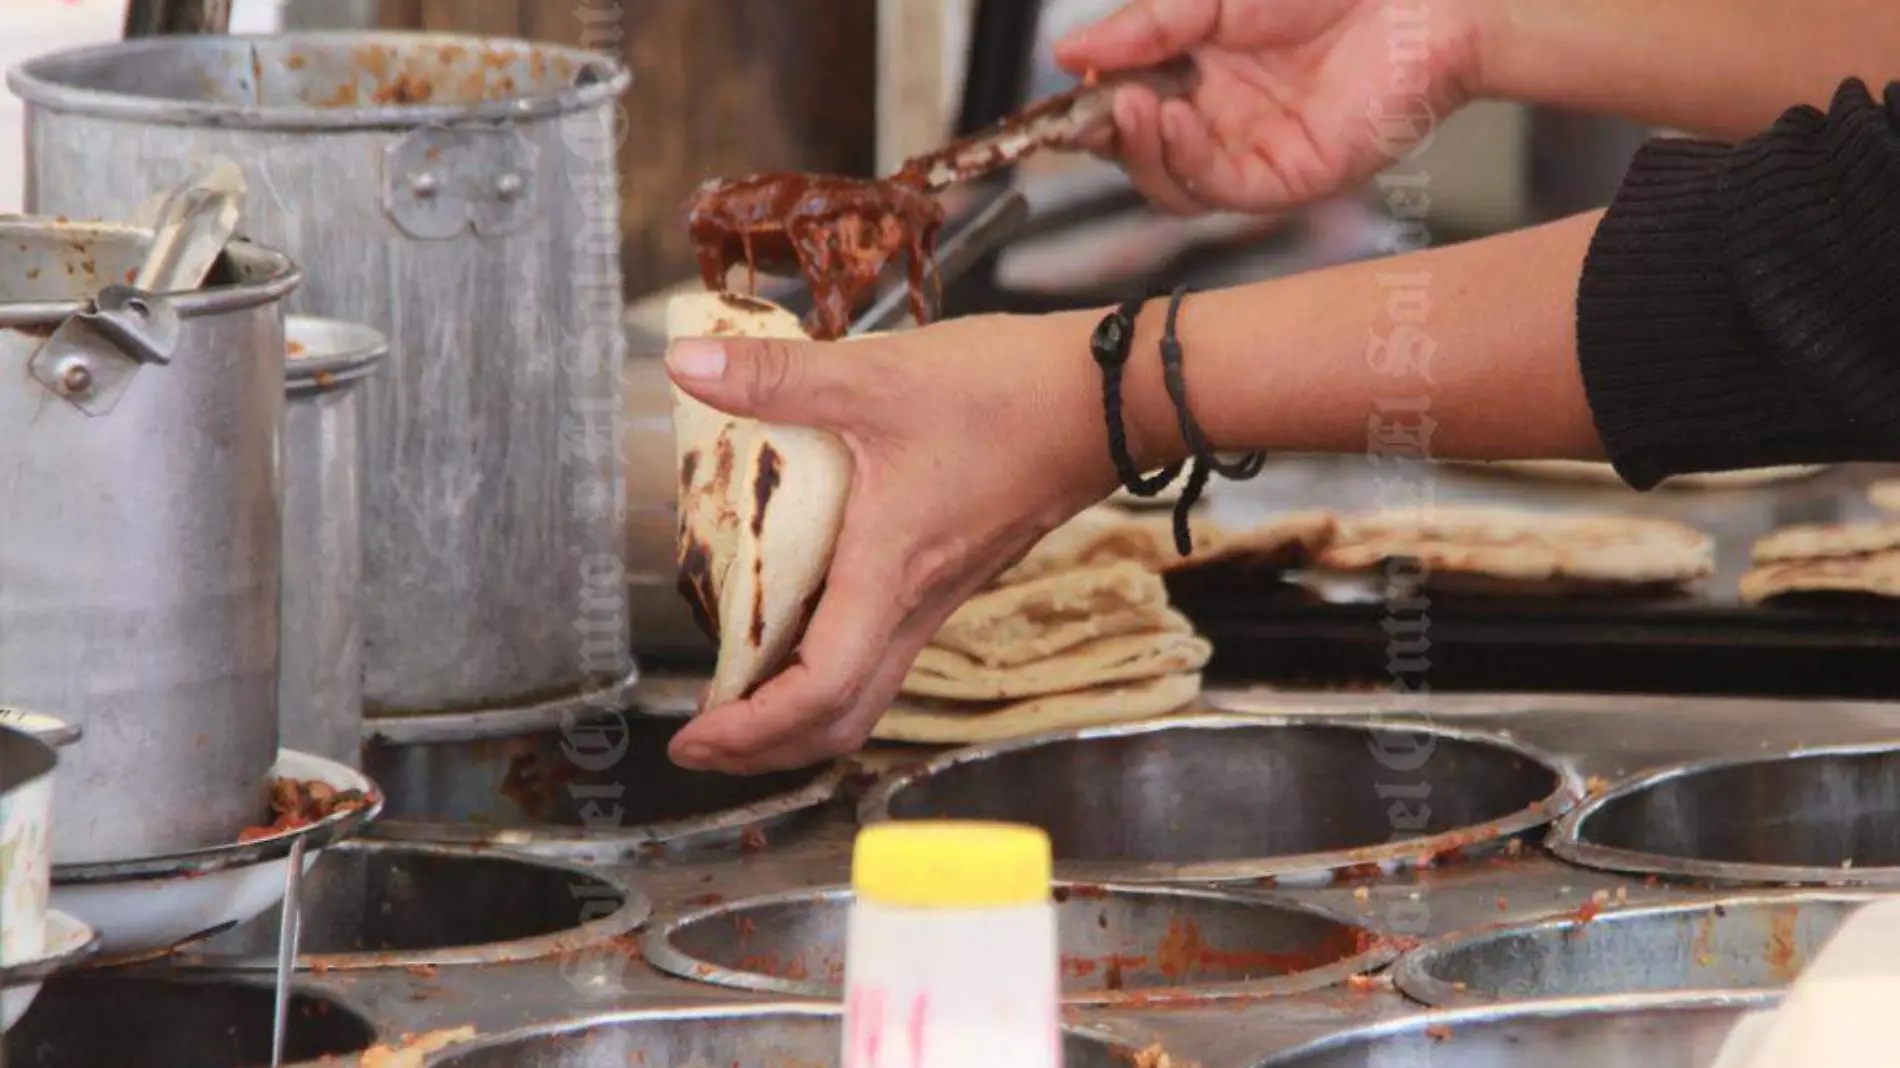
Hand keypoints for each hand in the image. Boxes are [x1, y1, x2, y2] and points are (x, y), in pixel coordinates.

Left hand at [662, 312, 1116, 772]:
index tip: (694, 738)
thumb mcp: (879, 375)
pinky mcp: (952, 573)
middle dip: (766, 746)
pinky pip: (884, 649)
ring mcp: (940, 594)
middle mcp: (918, 602)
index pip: (821, 690)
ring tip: (738, 698)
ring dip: (799, 713)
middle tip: (703, 739)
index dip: (752, 731)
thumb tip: (687, 364)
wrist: (1111, 398)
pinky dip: (832, 666)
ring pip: (867, 691)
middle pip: (843, 720)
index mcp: (891, 571)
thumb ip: (778, 376)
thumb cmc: (1008, 393)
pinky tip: (798, 625)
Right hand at [1056, 0, 1492, 213]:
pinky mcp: (1284, 178)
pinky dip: (1182, 160)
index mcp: (1197, 70)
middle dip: (1104, 132)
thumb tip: (1068, 53)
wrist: (1417, 0)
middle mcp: (1219, 117)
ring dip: (1137, 150)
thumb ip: (1144, 26)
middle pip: (1137, 152)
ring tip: (1126, 106)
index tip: (1064, 87)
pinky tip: (1171, 121)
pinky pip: (1216, 188)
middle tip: (1089, 104)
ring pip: (1167, 183)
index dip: (1088, 102)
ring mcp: (1250, 151)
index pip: (1124, 104)